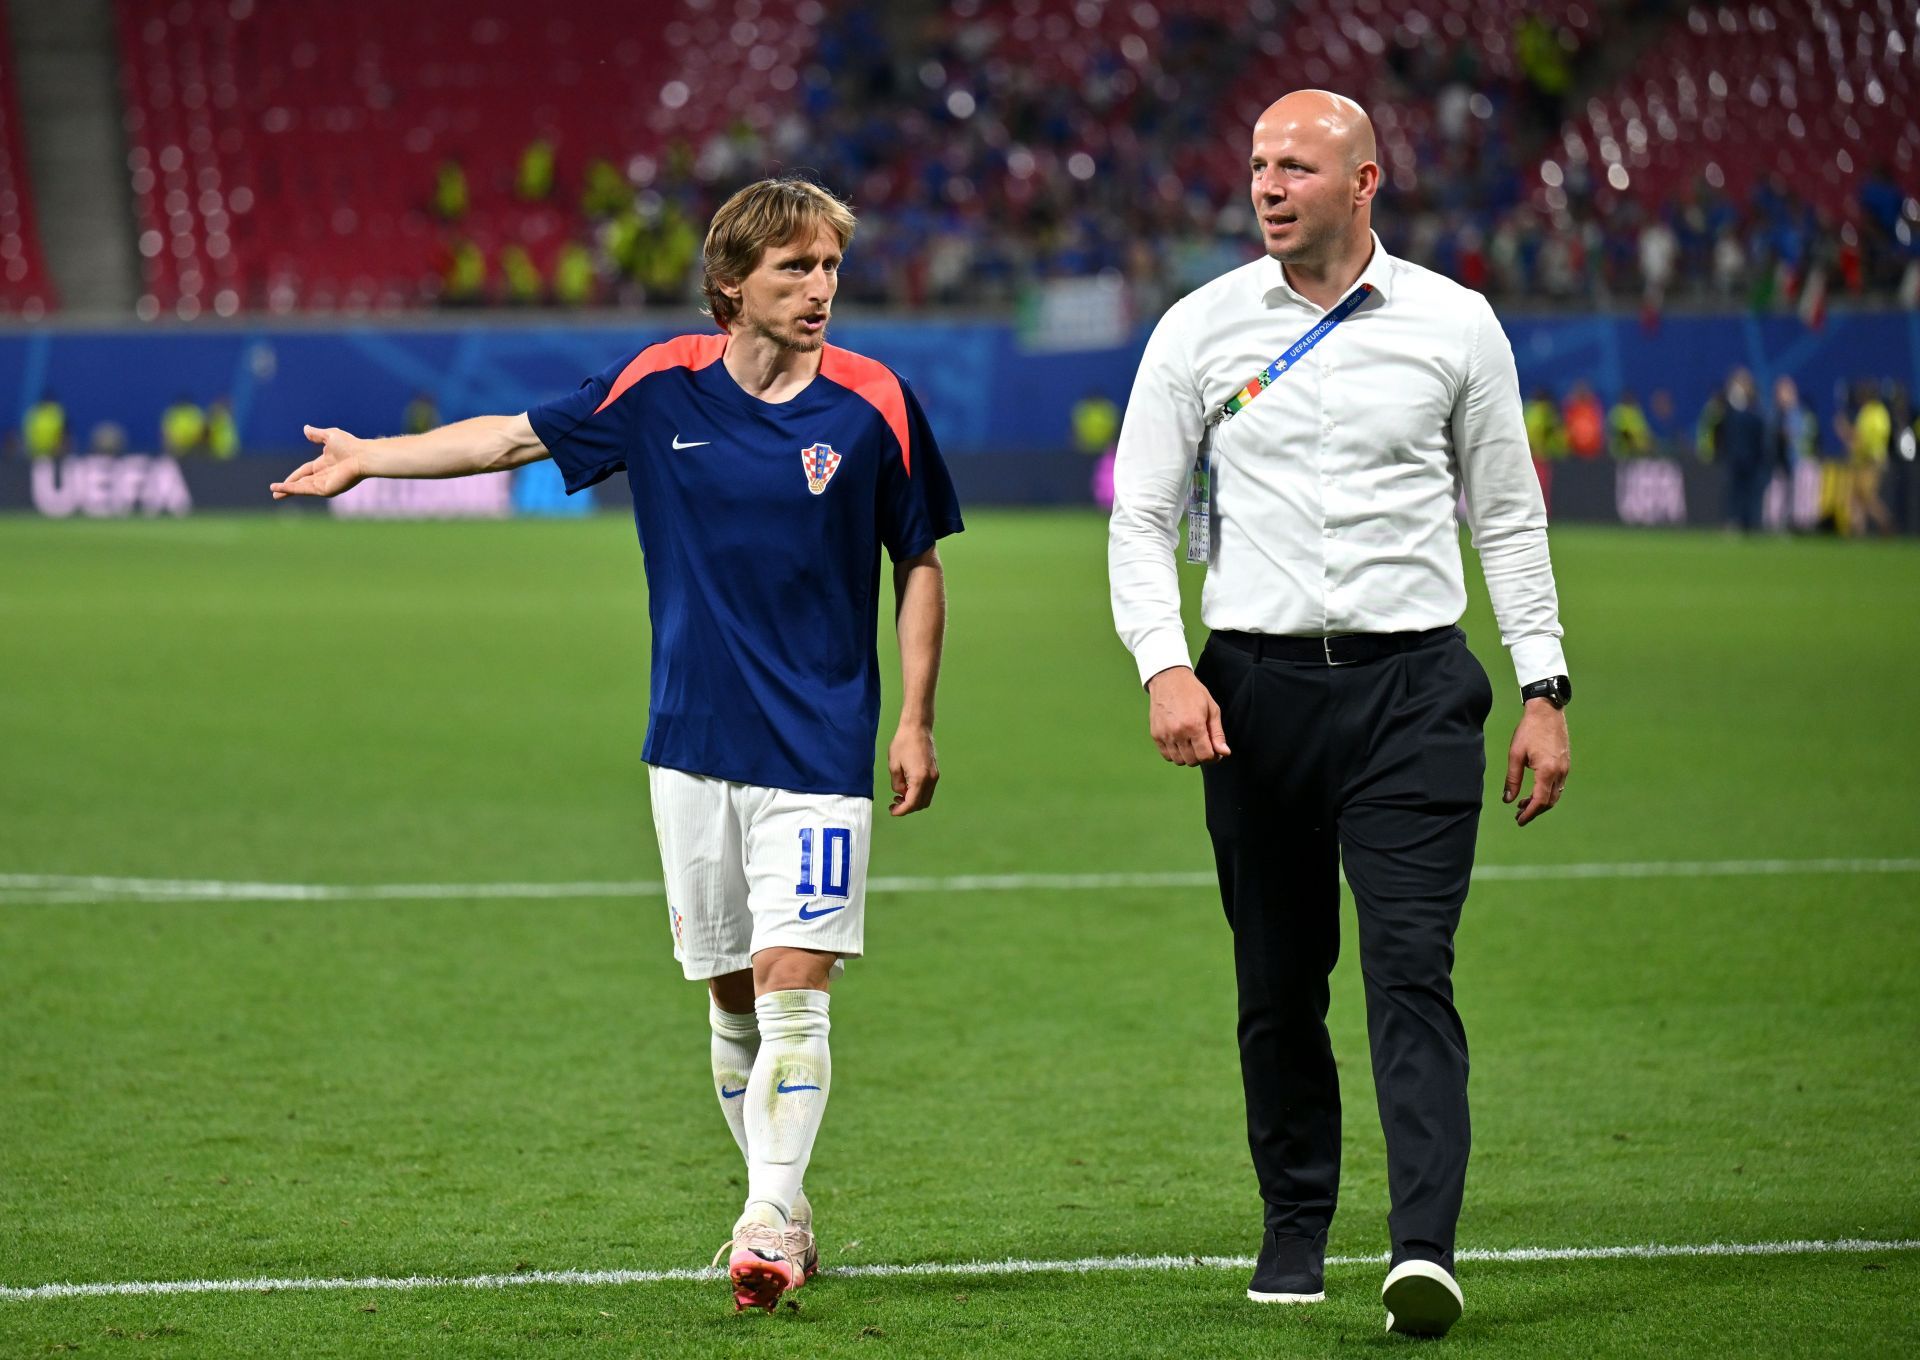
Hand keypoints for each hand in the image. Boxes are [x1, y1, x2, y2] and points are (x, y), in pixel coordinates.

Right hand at [271, 425, 366, 498]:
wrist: (362, 456)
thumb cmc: (350, 445)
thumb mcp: (330, 435)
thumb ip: (317, 434)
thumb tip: (305, 428)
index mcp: (324, 464)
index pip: (305, 471)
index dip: (294, 475)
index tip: (282, 480)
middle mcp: (324, 475)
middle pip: (302, 483)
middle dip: (288, 487)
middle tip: (274, 492)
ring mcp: (325, 484)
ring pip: (302, 487)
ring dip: (287, 490)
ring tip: (274, 493)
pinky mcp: (326, 489)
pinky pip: (306, 489)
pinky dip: (293, 489)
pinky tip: (282, 489)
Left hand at [887, 723, 938, 816]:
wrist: (918, 727)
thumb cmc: (903, 743)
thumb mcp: (893, 765)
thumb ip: (897, 784)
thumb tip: (901, 793)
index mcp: (919, 778)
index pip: (912, 803)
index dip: (901, 811)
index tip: (892, 811)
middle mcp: (930, 779)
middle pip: (921, 804)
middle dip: (907, 808)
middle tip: (894, 804)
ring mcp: (935, 776)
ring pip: (926, 799)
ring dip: (914, 802)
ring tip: (900, 797)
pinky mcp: (935, 772)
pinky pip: (928, 790)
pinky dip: (919, 794)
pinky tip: (908, 789)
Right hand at [1147, 666, 1229, 765]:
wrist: (1169, 679)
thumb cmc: (1192, 692)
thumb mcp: (1212, 709)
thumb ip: (1217, 733)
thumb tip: (1224, 752)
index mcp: (1194, 726)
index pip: (1205, 756)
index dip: (1213, 757)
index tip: (1215, 751)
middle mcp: (1178, 732)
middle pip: (1192, 761)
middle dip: (1201, 757)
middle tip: (1204, 745)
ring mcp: (1164, 734)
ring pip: (1179, 761)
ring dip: (1188, 756)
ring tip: (1191, 743)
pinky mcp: (1155, 734)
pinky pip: (1166, 755)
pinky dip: (1175, 754)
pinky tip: (1180, 743)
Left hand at [1504, 699, 1569, 825]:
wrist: (1547, 711)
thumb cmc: (1528, 730)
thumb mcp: (1515, 755)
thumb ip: (1512, 779)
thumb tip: (1508, 799)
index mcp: (1547, 771)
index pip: (1540, 801)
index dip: (1529, 813)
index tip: (1519, 821)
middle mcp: (1560, 772)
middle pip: (1549, 801)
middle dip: (1534, 810)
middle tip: (1518, 814)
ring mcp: (1565, 768)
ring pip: (1555, 794)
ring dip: (1540, 802)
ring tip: (1523, 804)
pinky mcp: (1566, 764)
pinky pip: (1558, 785)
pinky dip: (1547, 792)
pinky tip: (1534, 791)